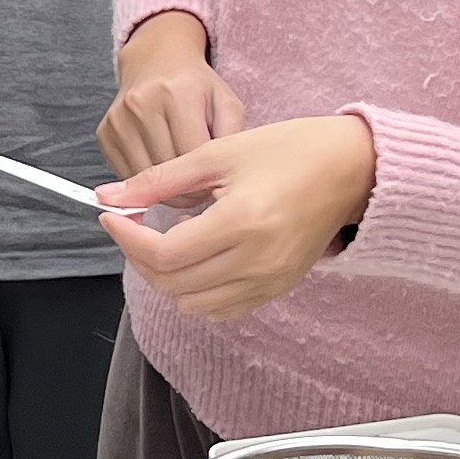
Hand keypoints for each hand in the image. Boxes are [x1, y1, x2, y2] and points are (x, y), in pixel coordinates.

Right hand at [101, 11, 247, 176]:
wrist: (157, 62)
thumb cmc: (195, 86)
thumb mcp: (226, 103)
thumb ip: (232, 136)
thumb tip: (225, 176)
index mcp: (177, 94)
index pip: (192, 154)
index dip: (207, 178)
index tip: (214, 184)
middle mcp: (142, 104)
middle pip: (166, 168)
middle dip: (186, 187)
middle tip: (198, 187)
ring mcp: (119, 119)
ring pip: (144, 177)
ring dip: (164, 189)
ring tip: (180, 179)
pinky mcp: (105, 134)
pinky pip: (125, 173)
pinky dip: (144, 180)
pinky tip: (159, 169)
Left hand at [101, 115, 379, 320]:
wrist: (351, 167)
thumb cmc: (289, 150)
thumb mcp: (218, 153)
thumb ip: (159, 180)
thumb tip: (108, 197)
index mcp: (241, 223)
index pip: (164, 253)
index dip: (128, 238)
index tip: (113, 216)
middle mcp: (257, 261)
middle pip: (173, 284)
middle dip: (141, 256)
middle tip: (134, 225)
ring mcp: (270, 281)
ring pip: (193, 303)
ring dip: (169, 276)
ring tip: (170, 237)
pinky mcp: (279, 288)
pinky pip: (222, 308)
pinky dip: (199, 290)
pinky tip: (200, 255)